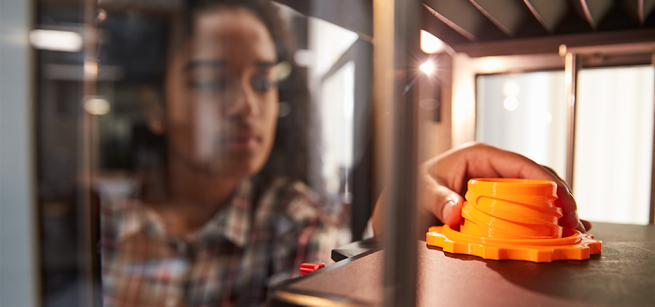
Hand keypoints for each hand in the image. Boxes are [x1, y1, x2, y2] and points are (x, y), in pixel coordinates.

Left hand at [420, 142, 589, 232]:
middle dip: (559, 197)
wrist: (404, 199)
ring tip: (576, 228)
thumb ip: (437, 198)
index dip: (545, 180)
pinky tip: (563, 230)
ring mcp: (497, 184)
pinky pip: (526, 207)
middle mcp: (493, 168)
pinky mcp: (498, 201)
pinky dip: (545, 218)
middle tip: (574, 220)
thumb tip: (456, 210)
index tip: (562, 199)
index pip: (520, 164)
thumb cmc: (413, 186)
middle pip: (535, 177)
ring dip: (556, 210)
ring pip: (536, 192)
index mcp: (479, 155)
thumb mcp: (422, 189)